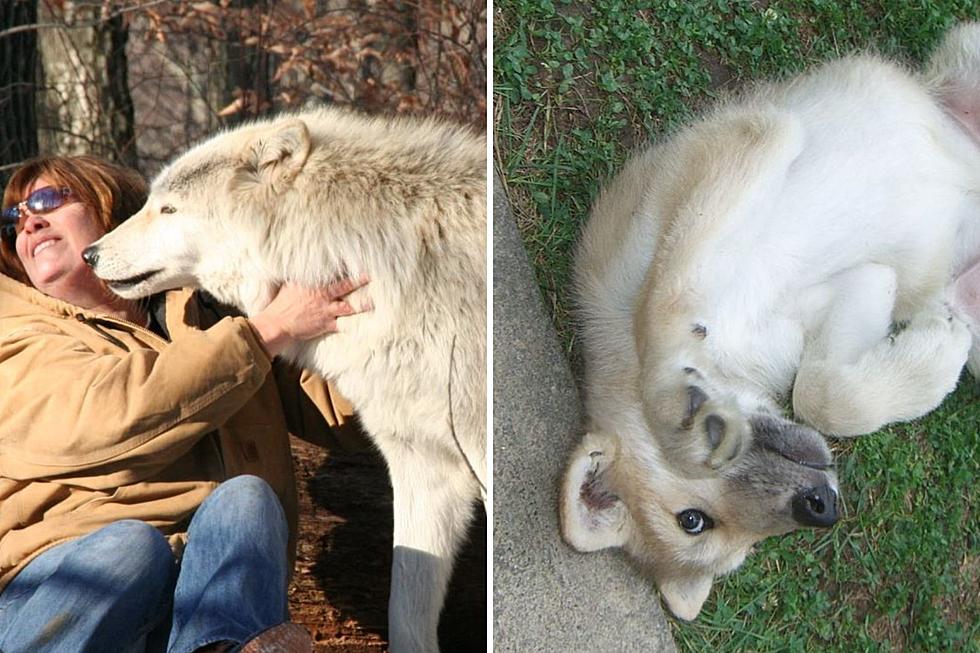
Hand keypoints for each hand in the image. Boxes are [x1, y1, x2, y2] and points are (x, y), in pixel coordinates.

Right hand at [249, 275, 370, 356]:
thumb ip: (302, 276)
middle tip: (372, 275)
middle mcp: (322, 295)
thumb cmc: (282, 304)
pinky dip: (354, 325)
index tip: (356, 259)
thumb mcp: (290, 284)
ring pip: (348, 307)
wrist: (277, 324)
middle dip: (359, 280)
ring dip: (362, 305)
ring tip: (374, 302)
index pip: (331, 272)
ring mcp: (325, 310)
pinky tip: (365, 325)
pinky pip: (343, 325)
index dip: (344, 266)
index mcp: (313, 283)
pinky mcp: (326, 324)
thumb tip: (306, 265)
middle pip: (344, 286)